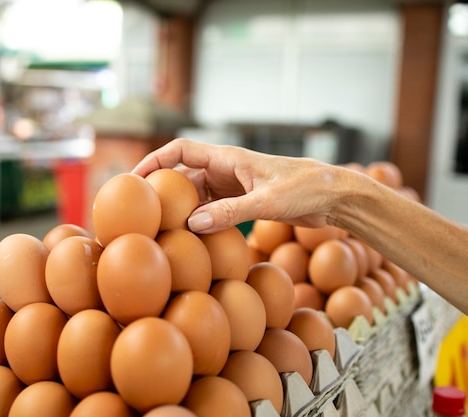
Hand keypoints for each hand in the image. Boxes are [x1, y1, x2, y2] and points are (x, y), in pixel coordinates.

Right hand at [132, 138, 349, 232]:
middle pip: (183, 175)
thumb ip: (230, 213)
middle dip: (162, 190)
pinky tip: (192, 236)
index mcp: (229, 158)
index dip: (154, 161)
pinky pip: (213, 208)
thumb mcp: (267, 202)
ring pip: (197, 195)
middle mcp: (227, 169)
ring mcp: (234, 186)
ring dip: (181, 209)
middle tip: (142, 212)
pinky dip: (201, 220)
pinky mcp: (244, 201)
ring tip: (162, 228)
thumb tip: (192, 225)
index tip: (133, 179)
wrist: (334, 196)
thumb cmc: (305, 188)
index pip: (181, 150)